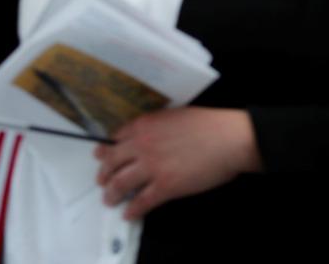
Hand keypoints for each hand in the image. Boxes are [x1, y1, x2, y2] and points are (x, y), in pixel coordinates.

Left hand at [95, 108, 260, 219]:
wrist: (227, 139)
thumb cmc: (207, 125)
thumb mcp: (174, 116)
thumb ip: (155, 126)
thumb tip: (147, 136)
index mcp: (145, 125)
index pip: (116, 138)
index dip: (106, 149)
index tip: (101, 156)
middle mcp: (142, 145)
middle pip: (112, 162)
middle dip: (104, 174)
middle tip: (101, 181)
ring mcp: (152, 167)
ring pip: (121, 183)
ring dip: (112, 194)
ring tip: (109, 200)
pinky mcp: (165, 187)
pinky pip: (141, 201)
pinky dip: (133, 210)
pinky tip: (129, 214)